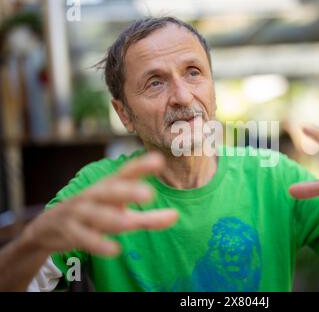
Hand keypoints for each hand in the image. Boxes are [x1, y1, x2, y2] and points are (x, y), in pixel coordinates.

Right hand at [22, 153, 177, 256]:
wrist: (49, 226)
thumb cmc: (94, 215)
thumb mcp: (120, 214)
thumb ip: (148, 218)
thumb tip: (176, 216)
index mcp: (109, 187)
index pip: (126, 173)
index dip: (141, 166)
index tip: (159, 160)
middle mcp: (94, 195)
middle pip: (110, 191)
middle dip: (128, 191)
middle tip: (149, 194)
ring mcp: (79, 212)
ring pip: (96, 213)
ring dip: (113, 218)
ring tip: (131, 222)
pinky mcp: (69, 230)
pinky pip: (82, 236)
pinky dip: (97, 243)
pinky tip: (114, 250)